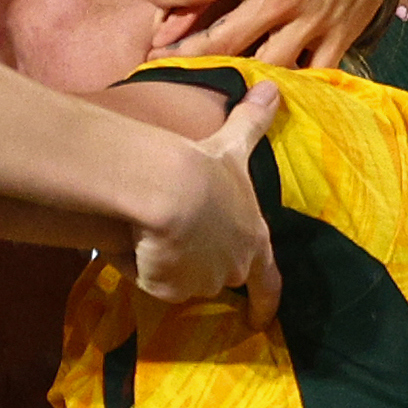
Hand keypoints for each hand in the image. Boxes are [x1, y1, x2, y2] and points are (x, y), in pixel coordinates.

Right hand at [133, 75, 284, 312]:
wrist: (169, 188)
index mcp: (254, 240)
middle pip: (221, 277)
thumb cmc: (205, 167)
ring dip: (173, 265)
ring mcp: (201, 281)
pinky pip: (154, 281)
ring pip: (185, 280)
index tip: (262, 320)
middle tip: (184, 250)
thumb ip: (253, 121)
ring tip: (152, 237)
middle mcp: (233, 267)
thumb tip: (272, 87)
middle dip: (205, 266)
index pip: (269, 282)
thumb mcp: (233, 145)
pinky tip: (135, 244)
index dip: (267, 302)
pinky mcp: (170, 289)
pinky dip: (146, 268)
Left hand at [151, 0, 402, 65]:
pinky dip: (293, 85)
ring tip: (209, 82)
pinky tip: (269, 89)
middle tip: (160, 63)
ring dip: (236, 75)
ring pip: (265, 65)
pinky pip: (312, 74)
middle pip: (224, 41)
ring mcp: (311, 23)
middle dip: (187, 54)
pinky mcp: (338, 36)